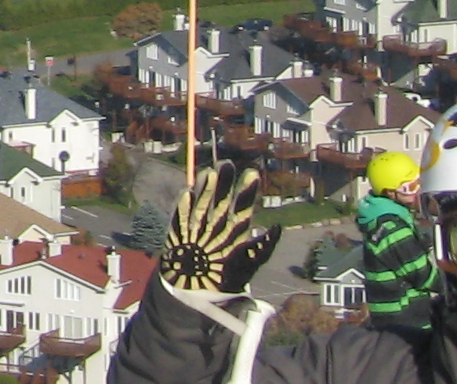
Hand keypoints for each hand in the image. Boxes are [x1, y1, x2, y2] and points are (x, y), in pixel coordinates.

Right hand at [161, 162, 277, 293]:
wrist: (199, 292)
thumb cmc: (227, 280)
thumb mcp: (251, 264)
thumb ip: (264, 247)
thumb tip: (276, 226)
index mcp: (236, 229)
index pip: (243, 205)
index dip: (247, 190)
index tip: (252, 173)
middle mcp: (217, 223)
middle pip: (222, 197)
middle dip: (225, 181)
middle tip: (228, 165)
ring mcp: (198, 225)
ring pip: (203, 200)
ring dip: (206, 187)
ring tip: (210, 172)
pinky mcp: (180, 230)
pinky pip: (181, 214)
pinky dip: (184, 204)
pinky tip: (188, 192)